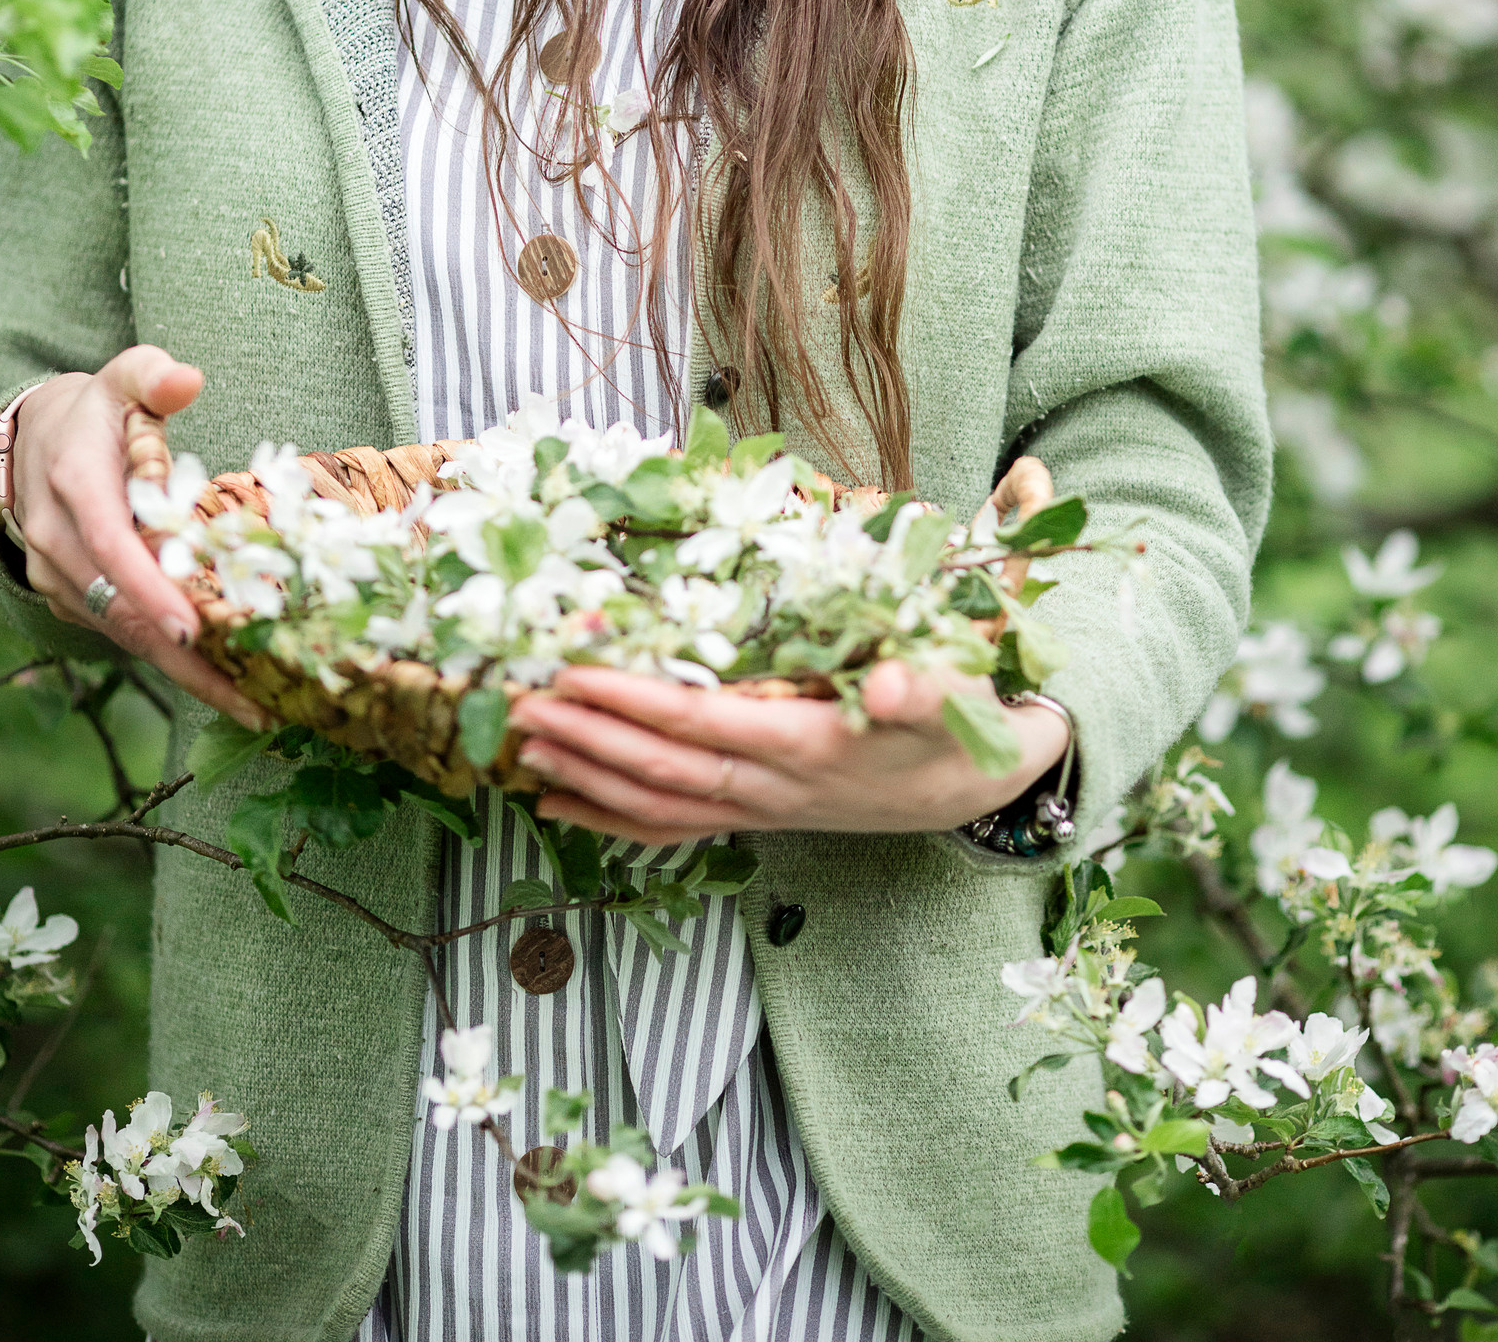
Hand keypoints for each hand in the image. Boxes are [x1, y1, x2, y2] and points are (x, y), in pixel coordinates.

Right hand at [12, 345, 267, 728]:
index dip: (148, 588)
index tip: (191, 627)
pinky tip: (218, 678)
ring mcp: (55, 574)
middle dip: (181, 655)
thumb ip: (154, 374)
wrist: (30, 439)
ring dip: (179, 667)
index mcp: (74, 483)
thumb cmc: (96, 409)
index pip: (110, 544)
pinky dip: (163, 655)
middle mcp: (54, 539)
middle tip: (247, 694)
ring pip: (120, 630)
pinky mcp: (67, 595)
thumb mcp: (124, 377)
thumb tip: (188, 380)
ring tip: (248, 699)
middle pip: (119, 608)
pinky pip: (117, 630)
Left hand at [510, 453, 1067, 846]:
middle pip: (661, 768)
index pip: (700, 723)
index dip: (633, 700)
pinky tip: (557, 802)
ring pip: (657, 803)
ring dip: (585, 776)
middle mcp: (773, 786)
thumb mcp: (955, 697)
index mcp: (807, 745)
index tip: (574, 670)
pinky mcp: (757, 814)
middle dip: (586, 735)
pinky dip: (610, 817)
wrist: (979, 785)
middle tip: (518, 703)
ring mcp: (760, 808)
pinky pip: (672, 826)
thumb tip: (893, 682)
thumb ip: (922, 689)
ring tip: (522, 746)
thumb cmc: (959, 724)